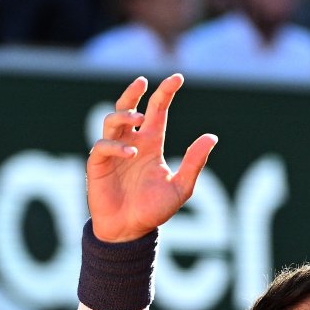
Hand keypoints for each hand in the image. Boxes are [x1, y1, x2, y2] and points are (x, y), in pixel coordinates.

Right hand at [86, 74, 217, 241]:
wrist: (131, 231)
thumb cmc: (154, 210)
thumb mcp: (181, 186)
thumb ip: (194, 162)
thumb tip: (211, 137)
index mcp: (152, 144)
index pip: (157, 111)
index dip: (165, 93)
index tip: (177, 77)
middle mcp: (132, 143)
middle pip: (129, 108)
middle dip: (133, 92)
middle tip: (143, 81)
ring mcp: (113, 153)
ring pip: (112, 121)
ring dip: (124, 115)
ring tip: (139, 119)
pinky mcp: (98, 165)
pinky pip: (102, 147)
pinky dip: (115, 145)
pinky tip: (131, 152)